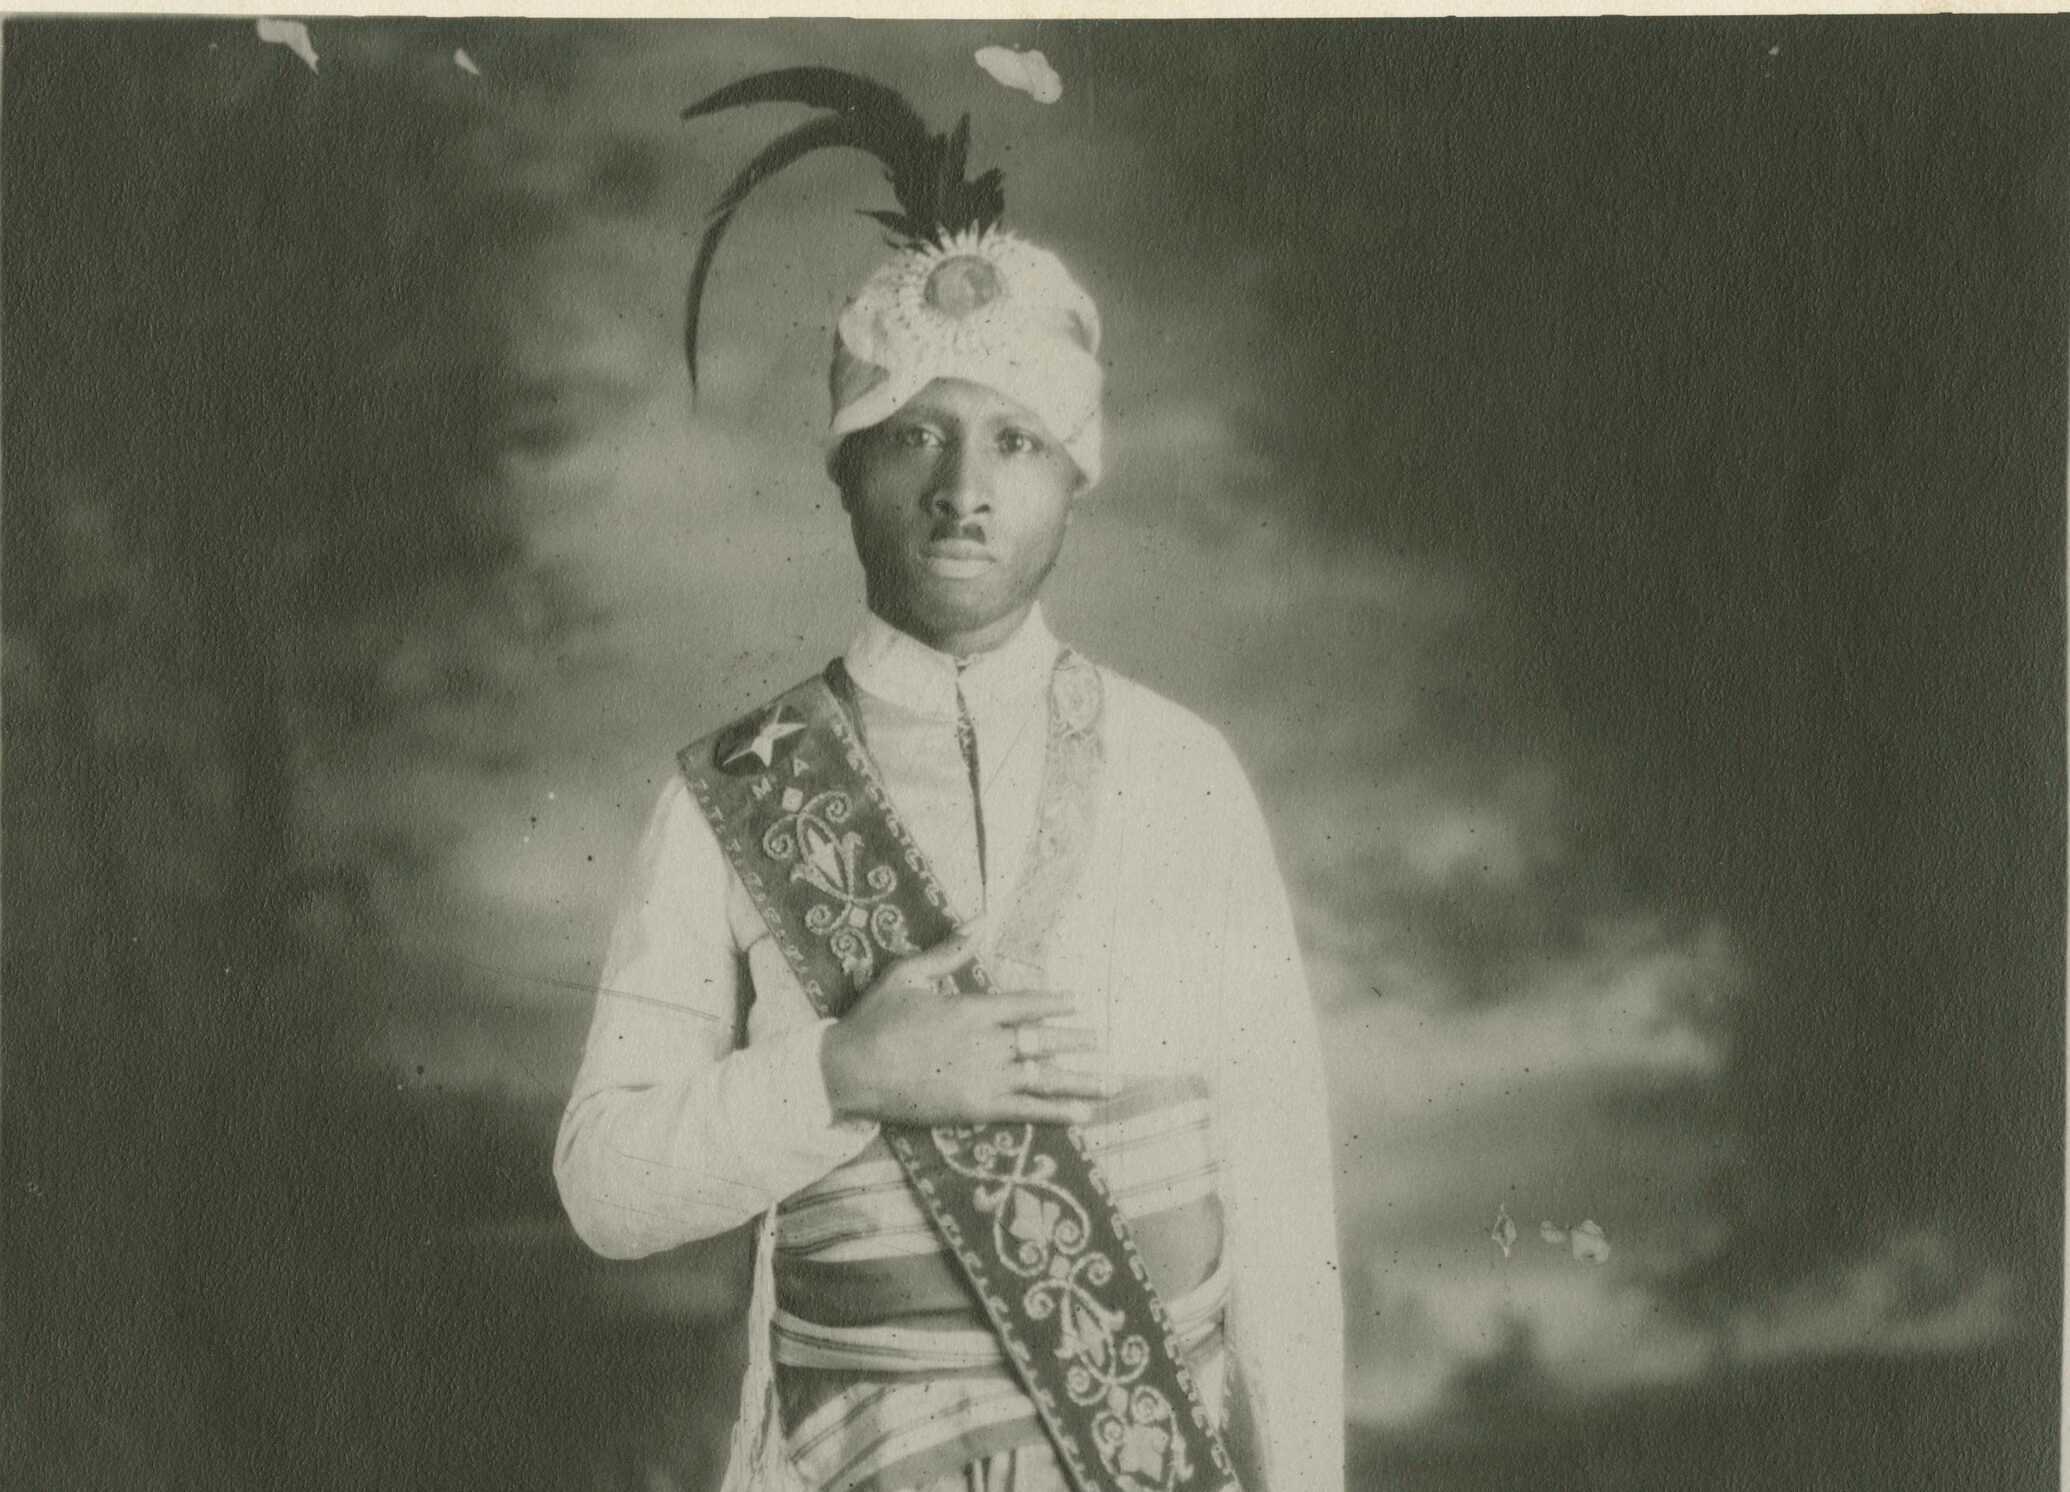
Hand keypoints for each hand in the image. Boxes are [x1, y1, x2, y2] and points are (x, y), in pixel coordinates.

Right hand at [820, 933, 1112, 1125]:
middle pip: (1042, 1040)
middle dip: (1075, 1041)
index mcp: (971, 1008)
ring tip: (1112, 1083)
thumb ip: (948, 951)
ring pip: (1044, 1077)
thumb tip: (980, 919)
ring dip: (1081, 1079)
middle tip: (1101, 1042)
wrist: (850, 1071)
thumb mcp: (907, 974)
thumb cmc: (874, 1020)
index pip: (1025, 1003)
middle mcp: (986, 1042)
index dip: (1054, 1003)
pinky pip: (1026, 1110)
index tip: (1078, 1002)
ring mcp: (984, 1077)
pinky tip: (1082, 1114)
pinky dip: (1057, 1112)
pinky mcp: (975, 1108)